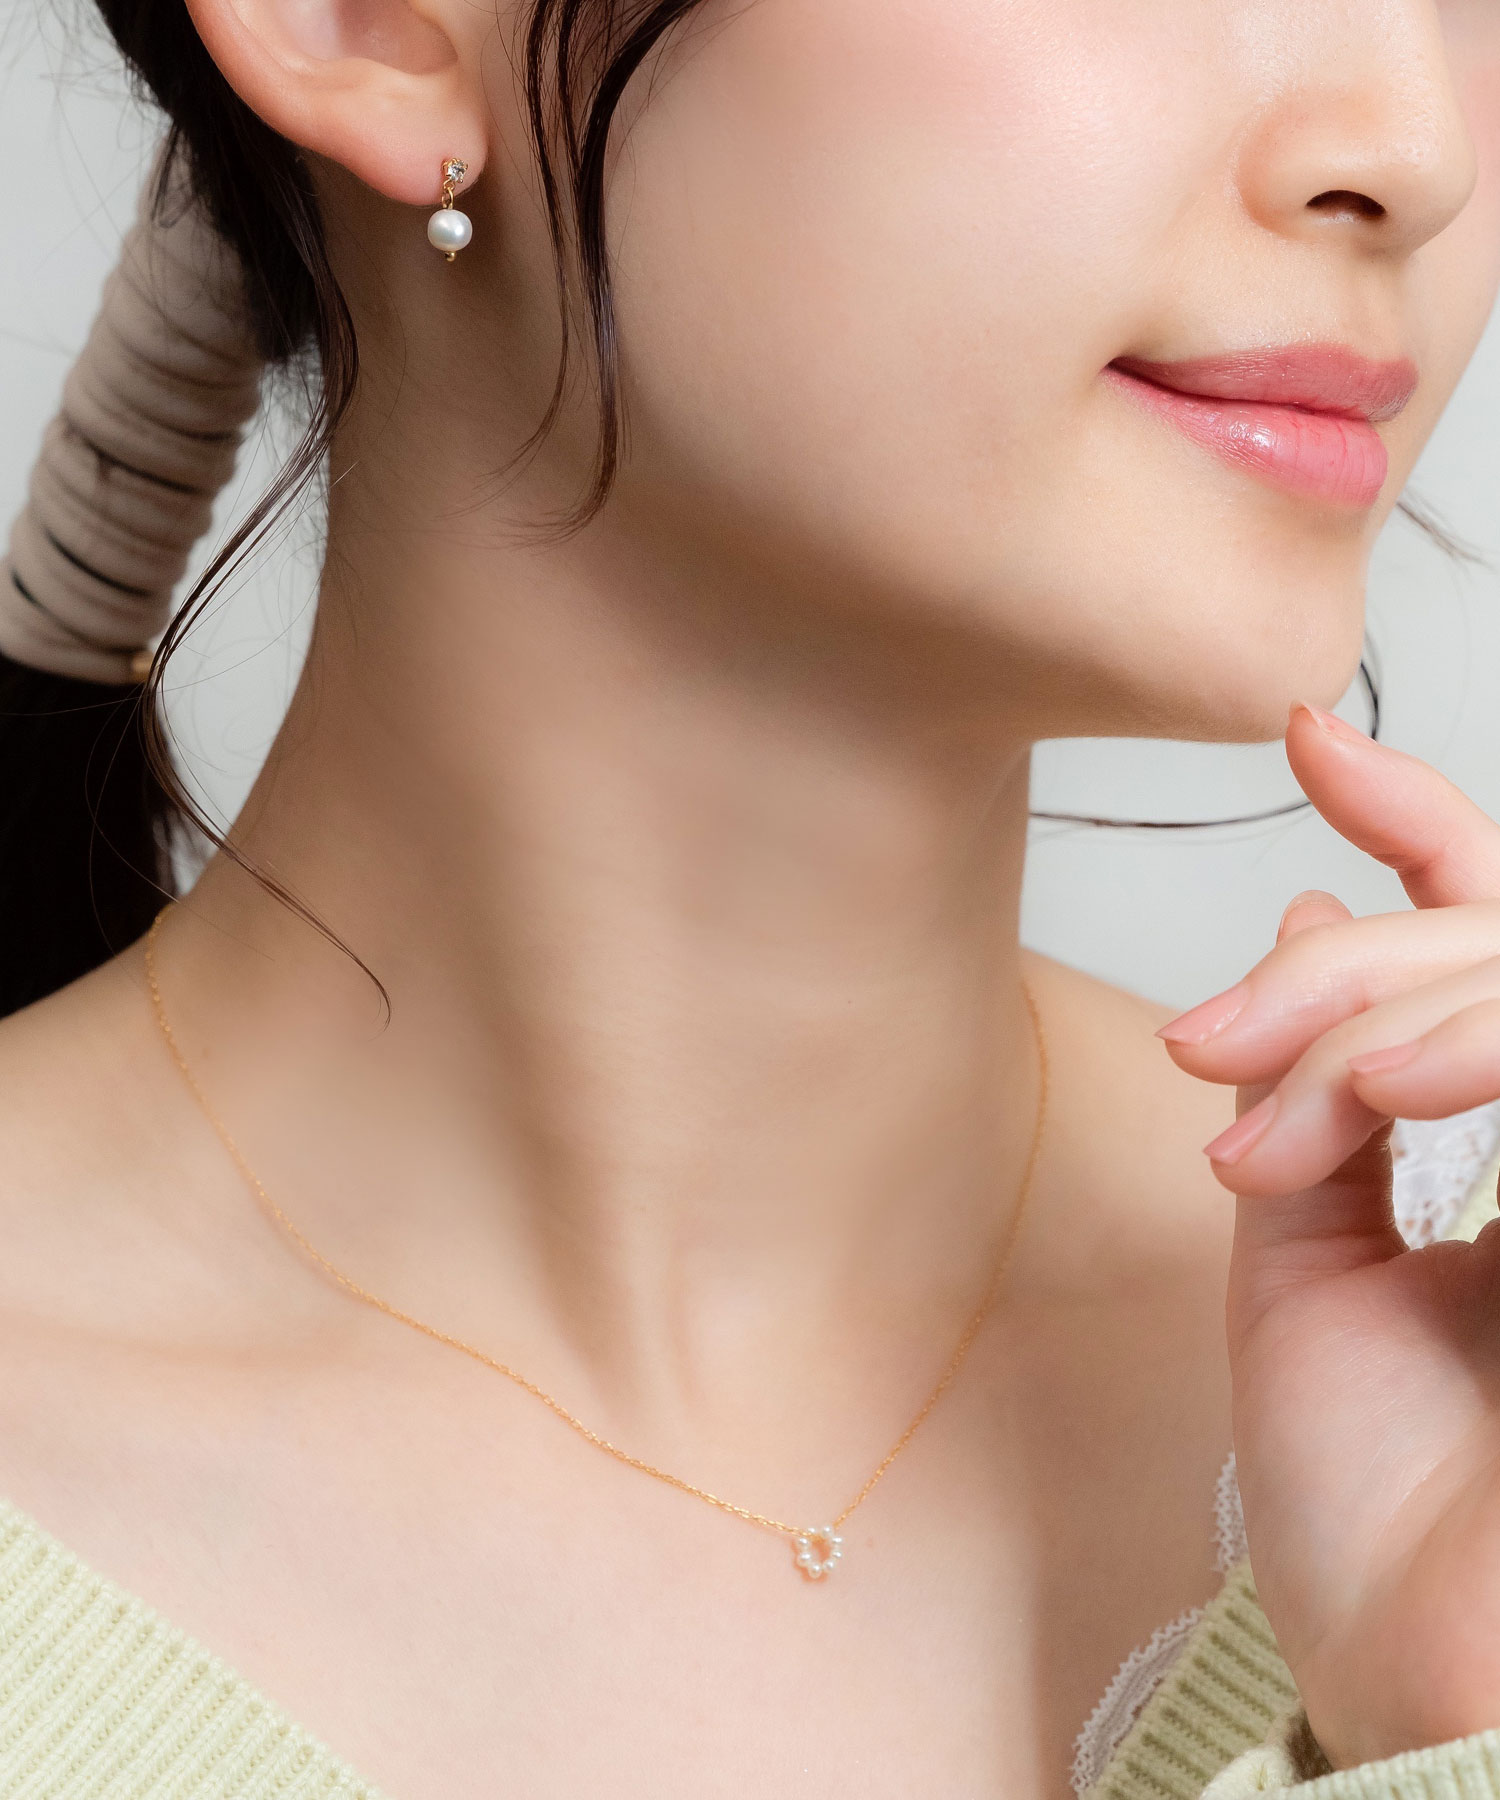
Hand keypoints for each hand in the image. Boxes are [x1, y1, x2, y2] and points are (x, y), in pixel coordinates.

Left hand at [1160, 704, 1499, 1770]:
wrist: (1415, 1682)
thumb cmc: (1367, 1505)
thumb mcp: (1304, 1270)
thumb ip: (1316, 1097)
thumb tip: (1301, 909)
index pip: (1495, 940)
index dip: (1420, 820)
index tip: (1309, 738)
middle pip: (1496, 949)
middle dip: (1341, 970)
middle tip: (1213, 1049)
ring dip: (1396, 1007)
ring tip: (1288, 1102)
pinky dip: (1484, 1040)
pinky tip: (1388, 1092)